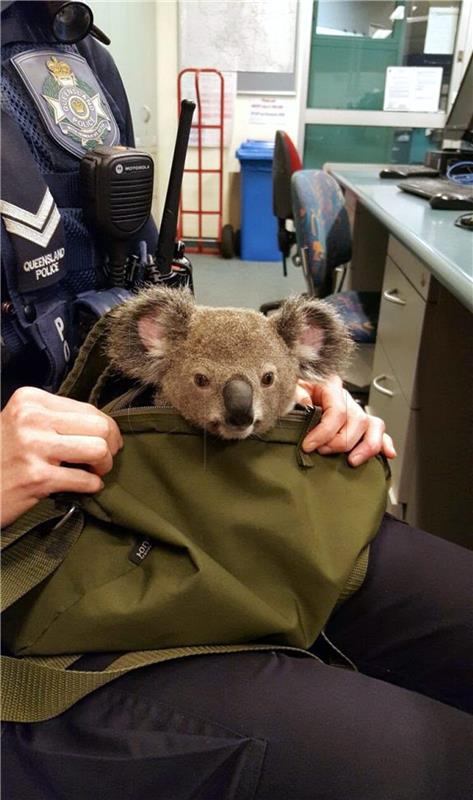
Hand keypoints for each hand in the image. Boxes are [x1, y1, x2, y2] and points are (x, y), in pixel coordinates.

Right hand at [1, 387, 122, 527]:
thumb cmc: (1, 455)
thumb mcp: (21, 423)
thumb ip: (56, 418)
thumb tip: (102, 426)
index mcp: (30, 400)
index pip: (88, 409)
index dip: (106, 428)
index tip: (107, 441)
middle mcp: (31, 419)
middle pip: (99, 427)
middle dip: (110, 446)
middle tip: (103, 460)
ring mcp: (33, 447)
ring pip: (98, 449)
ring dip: (103, 466)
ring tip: (94, 472)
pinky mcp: (36, 478)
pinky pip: (85, 480)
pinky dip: (91, 486)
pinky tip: (84, 487)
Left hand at [295, 376, 395, 466]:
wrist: (298, 386)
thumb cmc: (295, 389)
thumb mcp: (291, 386)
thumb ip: (297, 394)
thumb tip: (306, 404)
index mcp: (331, 386)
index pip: (337, 411)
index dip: (324, 432)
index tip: (309, 446)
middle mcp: (347, 397)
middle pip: (357, 421)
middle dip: (339, 442)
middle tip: (322, 451)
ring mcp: (355, 410)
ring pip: (373, 426)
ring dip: (365, 447)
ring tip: (351, 461)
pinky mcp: (360, 422)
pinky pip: (378, 431)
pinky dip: (384, 443)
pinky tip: (387, 454)